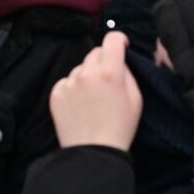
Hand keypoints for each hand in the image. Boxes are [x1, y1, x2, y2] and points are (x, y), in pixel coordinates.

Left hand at [49, 31, 142, 150]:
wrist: (93, 153)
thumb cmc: (120, 128)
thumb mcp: (136, 99)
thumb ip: (128, 73)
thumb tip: (120, 60)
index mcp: (110, 72)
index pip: (112, 39)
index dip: (119, 39)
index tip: (121, 46)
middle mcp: (87, 73)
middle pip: (95, 52)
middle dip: (103, 61)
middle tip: (108, 81)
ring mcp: (69, 83)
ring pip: (80, 68)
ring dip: (87, 76)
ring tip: (93, 99)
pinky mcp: (56, 94)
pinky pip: (67, 81)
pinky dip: (73, 88)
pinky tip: (80, 105)